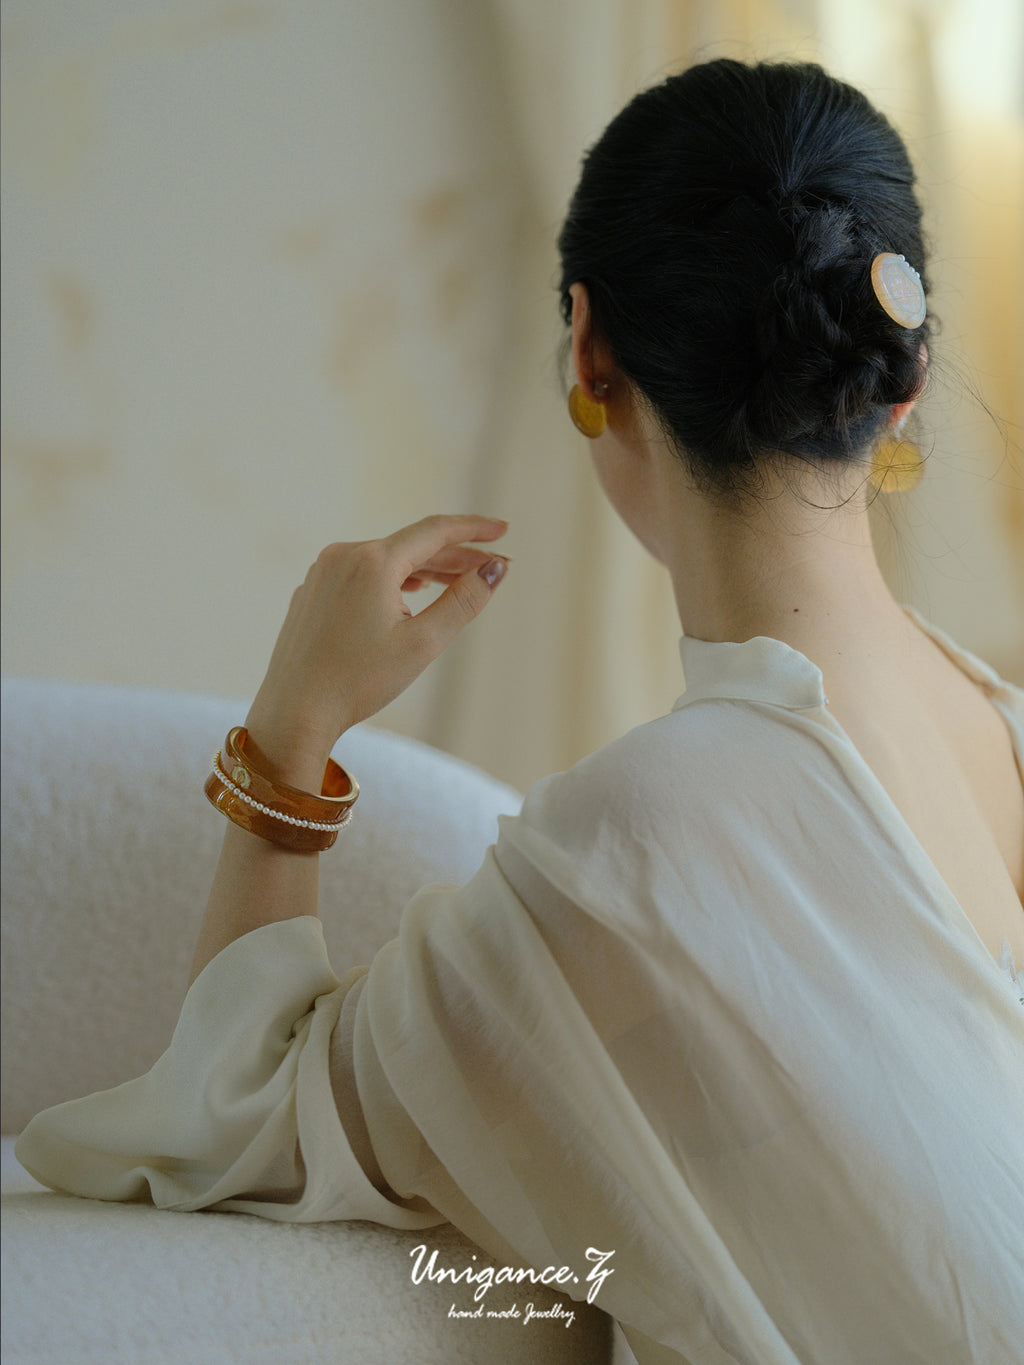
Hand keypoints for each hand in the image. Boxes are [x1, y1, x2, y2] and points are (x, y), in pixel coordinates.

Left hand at [244, 514, 508, 785]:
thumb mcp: (423, 643)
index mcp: (372, 561)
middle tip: (493, 567)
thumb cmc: (358, 682)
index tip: (502, 530)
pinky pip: (360, 576)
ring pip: (386, 561)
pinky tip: (409, 593)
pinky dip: (392, 581)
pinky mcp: (311, 593)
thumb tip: (496, 569)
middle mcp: (343, 556)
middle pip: (412, 546)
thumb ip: (464, 600)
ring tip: (458, 580)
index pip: (435, 531)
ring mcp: (322, 573)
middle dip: (455, 556)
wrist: (294, 712)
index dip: (474, 529)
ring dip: (425, 569)